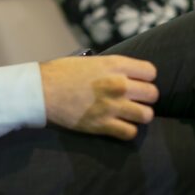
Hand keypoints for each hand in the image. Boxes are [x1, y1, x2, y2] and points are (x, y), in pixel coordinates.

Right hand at [39, 55, 157, 140]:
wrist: (41, 91)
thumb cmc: (61, 72)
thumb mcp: (89, 61)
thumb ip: (110, 68)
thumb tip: (125, 75)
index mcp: (114, 65)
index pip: (150, 71)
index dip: (145, 77)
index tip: (138, 81)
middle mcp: (118, 85)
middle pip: (153, 94)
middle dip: (145, 97)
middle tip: (134, 99)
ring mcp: (112, 106)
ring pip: (146, 115)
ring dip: (139, 115)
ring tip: (129, 113)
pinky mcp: (103, 125)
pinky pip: (130, 132)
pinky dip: (127, 130)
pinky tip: (119, 125)